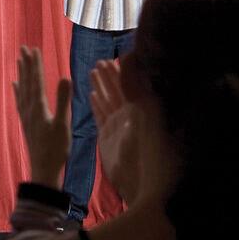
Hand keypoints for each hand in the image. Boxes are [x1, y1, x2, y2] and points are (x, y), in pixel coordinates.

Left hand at [12, 46, 70, 187]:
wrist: (44, 169)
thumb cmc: (56, 148)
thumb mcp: (63, 124)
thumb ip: (63, 100)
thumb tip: (65, 78)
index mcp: (39, 107)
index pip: (37, 80)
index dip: (35, 64)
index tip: (34, 49)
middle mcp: (30, 109)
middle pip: (27, 82)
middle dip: (26, 64)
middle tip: (23, 48)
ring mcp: (27, 116)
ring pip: (22, 89)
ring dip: (22, 74)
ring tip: (19, 60)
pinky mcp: (26, 122)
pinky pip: (20, 101)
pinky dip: (17, 90)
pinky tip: (15, 84)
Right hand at [90, 60, 139, 201]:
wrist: (140, 183)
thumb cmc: (147, 151)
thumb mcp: (143, 117)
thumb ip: (136, 90)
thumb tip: (132, 67)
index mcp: (140, 110)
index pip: (130, 85)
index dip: (123, 71)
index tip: (116, 56)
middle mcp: (129, 116)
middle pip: (117, 91)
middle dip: (109, 76)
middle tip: (99, 62)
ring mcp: (118, 127)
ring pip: (107, 101)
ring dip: (100, 86)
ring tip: (92, 72)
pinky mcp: (107, 138)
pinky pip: (100, 117)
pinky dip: (96, 105)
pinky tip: (91, 95)